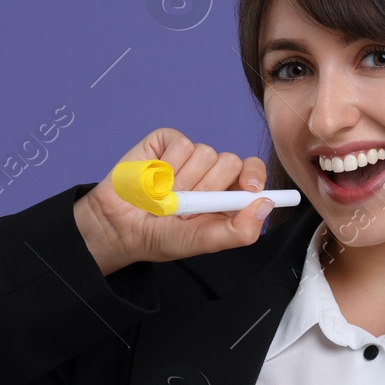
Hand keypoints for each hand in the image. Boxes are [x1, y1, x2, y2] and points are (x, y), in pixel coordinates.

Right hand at [74, 127, 272, 273]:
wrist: (119, 227)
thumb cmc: (161, 236)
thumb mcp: (204, 242)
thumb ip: (240, 231)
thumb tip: (266, 206)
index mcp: (226, 194)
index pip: (253, 172)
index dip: (254, 175)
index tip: (250, 188)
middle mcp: (211, 172)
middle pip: (231, 161)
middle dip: (208, 189)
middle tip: (185, 208)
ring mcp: (189, 155)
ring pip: (205, 153)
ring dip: (182, 182)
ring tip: (164, 197)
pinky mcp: (167, 142)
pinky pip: (181, 144)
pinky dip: (166, 166)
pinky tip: (153, 179)